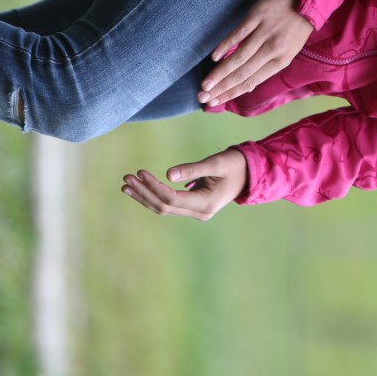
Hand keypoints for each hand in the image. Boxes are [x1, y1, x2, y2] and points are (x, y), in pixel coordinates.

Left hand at [121, 148, 247, 220]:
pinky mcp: (193, 207)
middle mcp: (199, 212)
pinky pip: (168, 205)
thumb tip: (168, 173)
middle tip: (127, 178)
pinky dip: (152, 197)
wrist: (250, 174)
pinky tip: (139, 190)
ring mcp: (196, 212)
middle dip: (144, 192)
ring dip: (144, 197)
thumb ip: (193, 169)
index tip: (140, 172)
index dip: (153, 186)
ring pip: (164, 208)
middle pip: (164, 206)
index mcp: (206, 204)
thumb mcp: (216, 163)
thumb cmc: (235, 164)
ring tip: (126, 185)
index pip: (171, 198)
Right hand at [199, 0, 313, 104]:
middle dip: (221, 87)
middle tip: (203, 96)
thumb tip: (246, 86)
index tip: (215, 101)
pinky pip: (239, 33)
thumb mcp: (288, 51)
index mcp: (281, 61)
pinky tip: (214, 57)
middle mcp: (273, 49)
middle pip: (243, 73)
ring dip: (220, 72)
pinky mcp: (257, 16)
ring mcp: (265, 32)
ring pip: (239, 57)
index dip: (232, 93)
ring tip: (205, 84)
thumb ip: (267, 66)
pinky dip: (225, 45)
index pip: (252, 82)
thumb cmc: (294, 28)